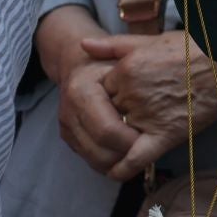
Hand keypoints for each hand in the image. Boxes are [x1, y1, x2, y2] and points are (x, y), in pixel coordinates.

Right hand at [36, 9, 138, 177]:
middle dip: (125, 155)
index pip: (106, 129)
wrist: (80, 66)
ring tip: (138, 154)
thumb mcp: (120, 54)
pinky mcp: (69, 138)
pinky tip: (126, 155)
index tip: (148, 139)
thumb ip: (122, 54)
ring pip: (94, 160)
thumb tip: (118, 58)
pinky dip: (109, 162)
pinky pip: (90, 160)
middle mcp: (69, 112)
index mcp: (81, 92)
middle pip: (99, 150)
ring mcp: (67, 127)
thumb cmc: (108, 61)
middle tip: (146, 152)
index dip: (129, 140)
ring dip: (117, 162)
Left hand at [84, 33, 216, 181]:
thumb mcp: (154, 40)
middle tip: (135, 109)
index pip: (101, 90)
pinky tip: (116, 169)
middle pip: (109, 112)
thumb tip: (83, 46)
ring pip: (117, 134)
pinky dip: (121, 168)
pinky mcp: (163, 136)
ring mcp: (145, 117)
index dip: (112, 93)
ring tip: (132, 131)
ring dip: (118, 136)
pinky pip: (133, 159)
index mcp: (126, 70)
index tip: (125, 93)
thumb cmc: (195, 49)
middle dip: (116, 113)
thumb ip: (115, 45)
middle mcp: (131, 94)